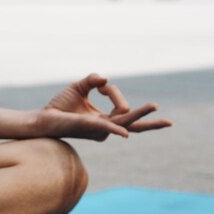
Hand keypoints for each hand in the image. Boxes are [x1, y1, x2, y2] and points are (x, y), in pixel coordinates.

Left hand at [37, 73, 171, 140]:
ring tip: (155, 107)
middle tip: (170, 121)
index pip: (122, 107)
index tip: (99, 86)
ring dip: (135, 109)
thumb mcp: (78, 88)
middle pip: (132, 123)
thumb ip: (92, 81)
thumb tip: (104, 79)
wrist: (43, 118)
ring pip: (123, 121)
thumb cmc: (60, 106)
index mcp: (104, 120)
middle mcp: (104, 128)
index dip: (114, 92)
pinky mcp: (87, 127)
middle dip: (149, 119)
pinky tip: (124, 134)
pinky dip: (116, 130)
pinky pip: (106, 129)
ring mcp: (98, 130)